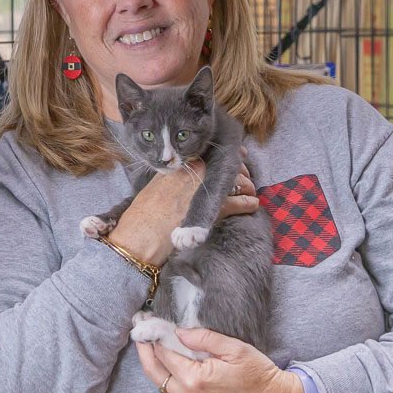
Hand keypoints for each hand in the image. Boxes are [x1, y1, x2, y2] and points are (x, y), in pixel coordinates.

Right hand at [113, 163, 260, 264]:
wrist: (140, 237)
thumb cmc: (141, 218)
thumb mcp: (152, 191)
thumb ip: (168, 182)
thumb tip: (177, 184)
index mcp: (177, 167)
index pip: (205, 155)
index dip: (217, 156)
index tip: (226, 156)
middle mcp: (192, 172)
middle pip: (223, 164)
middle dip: (235, 168)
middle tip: (242, 173)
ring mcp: (204, 187)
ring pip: (234, 180)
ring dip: (244, 185)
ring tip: (248, 190)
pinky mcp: (213, 207)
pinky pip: (238, 201)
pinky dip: (248, 203)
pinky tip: (252, 204)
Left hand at [135, 327, 302, 392]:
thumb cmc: (258, 374)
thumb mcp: (233, 348)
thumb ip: (203, 338)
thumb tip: (179, 331)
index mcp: (194, 379)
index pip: (164, 353)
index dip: (154, 334)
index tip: (148, 318)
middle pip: (153, 370)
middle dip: (144, 349)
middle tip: (139, 329)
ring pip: (160, 380)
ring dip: (153, 360)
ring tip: (149, 340)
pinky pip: (171, 387)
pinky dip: (165, 371)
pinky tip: (167, 356)